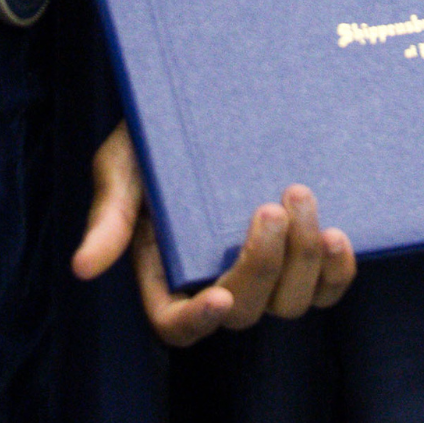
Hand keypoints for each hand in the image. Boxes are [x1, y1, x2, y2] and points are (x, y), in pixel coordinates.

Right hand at [74, 120, 356, 344]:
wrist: (203, 98)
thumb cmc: (151, 136)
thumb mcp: (124, 166)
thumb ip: (110, 214)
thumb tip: (84, 267)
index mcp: (165, 271)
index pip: (177, 325)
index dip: (199, 322)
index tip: (220, 298)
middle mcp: (215, 279)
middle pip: (244, 310)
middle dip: (263, 266)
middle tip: (272, 204)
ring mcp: (262, 269)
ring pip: (290, 303)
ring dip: (304, 262)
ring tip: (304, 199)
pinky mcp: (299, 250)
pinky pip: (326, 287)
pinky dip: (337, 272)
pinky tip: (339, 236)